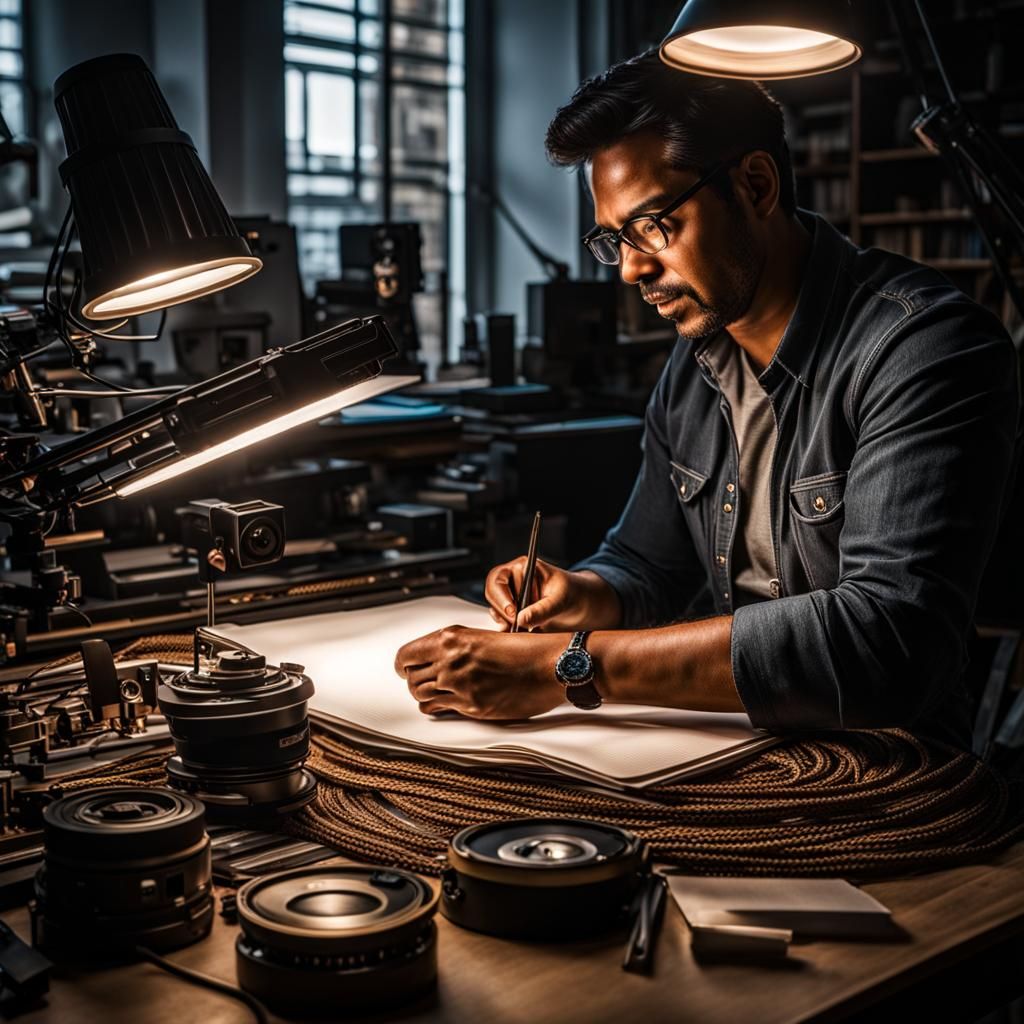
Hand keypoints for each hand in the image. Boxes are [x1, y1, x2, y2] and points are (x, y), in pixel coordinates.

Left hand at [394, 625, 566, 719]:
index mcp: (452, 638)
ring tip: (436, 694)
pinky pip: (440, 710)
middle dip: (415, 681)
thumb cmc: (525, 649)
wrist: (551, 665)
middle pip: (411, 678)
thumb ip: (457, 647)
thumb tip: (436, 660)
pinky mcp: (472, 706)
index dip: (404, 665)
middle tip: (424, 682)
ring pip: (421, 696)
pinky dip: (439, 708)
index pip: (407, 656)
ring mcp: (460, 686)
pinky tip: (447, 704)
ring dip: (426, 695)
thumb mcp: (483, 637)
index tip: (407, 669)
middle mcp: (451, 661)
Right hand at [484, 558, 621, 631]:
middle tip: (519, 625)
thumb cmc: (573, 592)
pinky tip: (526, 631)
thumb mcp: (562, 599)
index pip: (498, 578)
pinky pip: (503, 622)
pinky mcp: (514, 613)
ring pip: (496, 610)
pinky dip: (510, 629)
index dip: (501, 596)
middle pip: (493, 595)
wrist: (580, 604)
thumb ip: (543, 609)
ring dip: (506, 623)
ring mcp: (512, 597)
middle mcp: (513, 580)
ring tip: (527, 628)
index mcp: (523, 567)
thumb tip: (521, 620)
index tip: (513, 613)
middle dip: (504, 613)